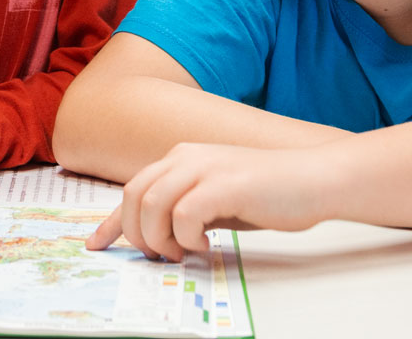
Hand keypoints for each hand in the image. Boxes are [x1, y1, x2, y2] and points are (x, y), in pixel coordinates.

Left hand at [87, 143, 328, 260]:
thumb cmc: (269, 193)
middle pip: (134, 196)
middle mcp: (186, 156)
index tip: (96, 246)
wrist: (316, 179)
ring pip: (152, 204)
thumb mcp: (216, 200)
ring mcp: (205, 167)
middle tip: (160, 256)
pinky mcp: (224, 184)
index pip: (133, 190)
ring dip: (159, 237)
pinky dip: (186, 236)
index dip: (112, 222)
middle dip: (136, 234)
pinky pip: (183, 213)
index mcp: (181, 157)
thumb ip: (186, 211)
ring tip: (182, 252)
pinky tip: (206, 243)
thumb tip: (158, 240)